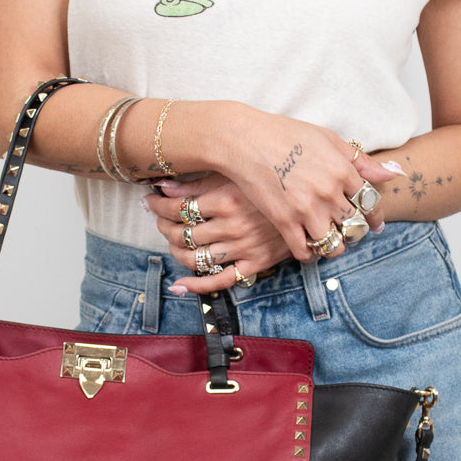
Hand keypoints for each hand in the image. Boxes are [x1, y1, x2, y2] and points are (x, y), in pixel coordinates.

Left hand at [143, 173, 290, 294]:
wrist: (310, 202)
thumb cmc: (272, 182)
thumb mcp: (236, 174)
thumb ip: (198, 182)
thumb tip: (162, 186)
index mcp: (227, 199)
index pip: (177, 208)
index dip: (156, 205)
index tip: (150, 200)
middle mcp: (233, 226)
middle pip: (181, 233)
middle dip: (163, 226)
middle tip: (159, 218)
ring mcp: (243, 247)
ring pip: (194, 257)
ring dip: (175, 251)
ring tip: (171, 240)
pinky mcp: (254, 263)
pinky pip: (220, 281)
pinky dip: (196, 286)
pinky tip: (179, 285)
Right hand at [216, 106, 393, 262]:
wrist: (244, 140)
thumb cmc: (285, 134)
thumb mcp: (328, 138)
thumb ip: (360, 160)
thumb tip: (393, 173)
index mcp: (342, 170)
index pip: (370, 202)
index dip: (375, 215)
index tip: (374, 222)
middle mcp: (328, 193)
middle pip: (355, 226)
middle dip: (356, 232)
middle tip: (351, 233)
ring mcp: (306, 209)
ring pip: (334, 244)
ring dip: (335, 247)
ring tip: (331, 242)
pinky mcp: (283, 221)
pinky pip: (305, 250)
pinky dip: (310, 254)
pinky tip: (308, 248)